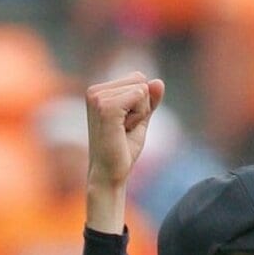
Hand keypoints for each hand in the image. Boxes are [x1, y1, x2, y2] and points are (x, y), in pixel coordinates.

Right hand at [85, 72, 164, 229]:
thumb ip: (149, 101)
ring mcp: (97, 96)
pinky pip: (138, 96)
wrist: (110, 175)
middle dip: (141, 107)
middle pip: (139, 80)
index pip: (137, 78)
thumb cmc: (122, 150)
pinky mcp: (105, 106)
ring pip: (140, 89)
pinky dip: (139, 116)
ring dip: (139, 114)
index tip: (126, 124)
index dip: (141, 104)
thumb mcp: (140, 120)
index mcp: (99, 90)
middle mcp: (94, 90)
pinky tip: (123, 131)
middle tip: (125, 129)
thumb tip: (159, 81)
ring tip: (122, 131)